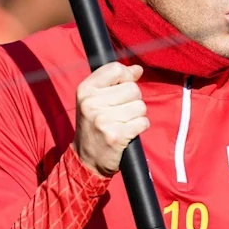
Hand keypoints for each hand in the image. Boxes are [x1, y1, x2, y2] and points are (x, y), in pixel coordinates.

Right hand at [73, 62, 148, 177]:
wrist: (87, 159)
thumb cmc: (94, 125)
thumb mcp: (95, 99)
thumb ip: (115, 81)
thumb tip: (137, 69)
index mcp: (85, 90)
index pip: (116, 69)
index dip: (126, 77)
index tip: (123, 87)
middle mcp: (91, 104)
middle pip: (133, 89)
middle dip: (133, 100)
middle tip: (121, 112)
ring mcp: (103, 120)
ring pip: (140, 106)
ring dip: (137, 115)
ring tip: (124, 122)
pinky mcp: (115, 136)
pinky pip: (143, 122)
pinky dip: (140, 127)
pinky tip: (128, 132)